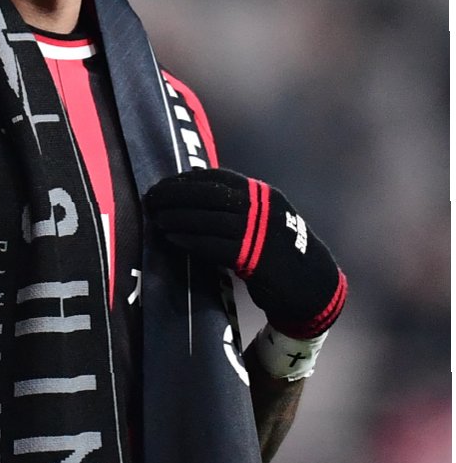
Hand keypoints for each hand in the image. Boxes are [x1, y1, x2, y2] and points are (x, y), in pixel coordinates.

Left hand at [144, 168, 346, 337]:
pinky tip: (172, 239)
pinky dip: (190, 240)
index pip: (217, 178)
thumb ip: (236, 208)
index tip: (163, 185)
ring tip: (157, 218)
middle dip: (175, 195)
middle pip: (209, 195)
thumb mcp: (263, 219)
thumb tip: (192, 199)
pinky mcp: (254, 258)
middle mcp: (261, 208)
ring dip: (177, 217)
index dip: (186, 180)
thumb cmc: (279, 251)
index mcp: (262, 195)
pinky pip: (214, 246)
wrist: (311, 284)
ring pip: (209, 219)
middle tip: (151, 200)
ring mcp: (259, 232)